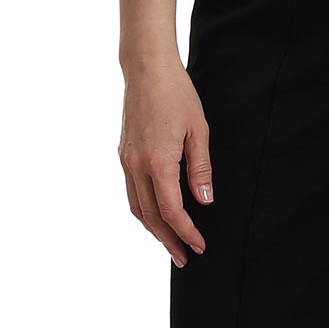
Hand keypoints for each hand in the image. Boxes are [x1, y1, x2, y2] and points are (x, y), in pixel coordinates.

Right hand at [117, 62, 213, 266]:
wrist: (147, 69)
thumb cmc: (177, 95)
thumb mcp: (199, 131)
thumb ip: (201, 169)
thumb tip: (205, 201)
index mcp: (158, 161)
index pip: (171, 210)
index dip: (186, 232)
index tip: (200, 245)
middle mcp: (136, 165)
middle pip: (150, 216)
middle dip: (168, 241)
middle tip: (184, 258)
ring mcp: (126, 160)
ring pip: (136, 207)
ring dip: (153, 230)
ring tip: (170, 244)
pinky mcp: (123, 154)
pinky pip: (131, 192)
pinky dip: (143, 210)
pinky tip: (155, 215)